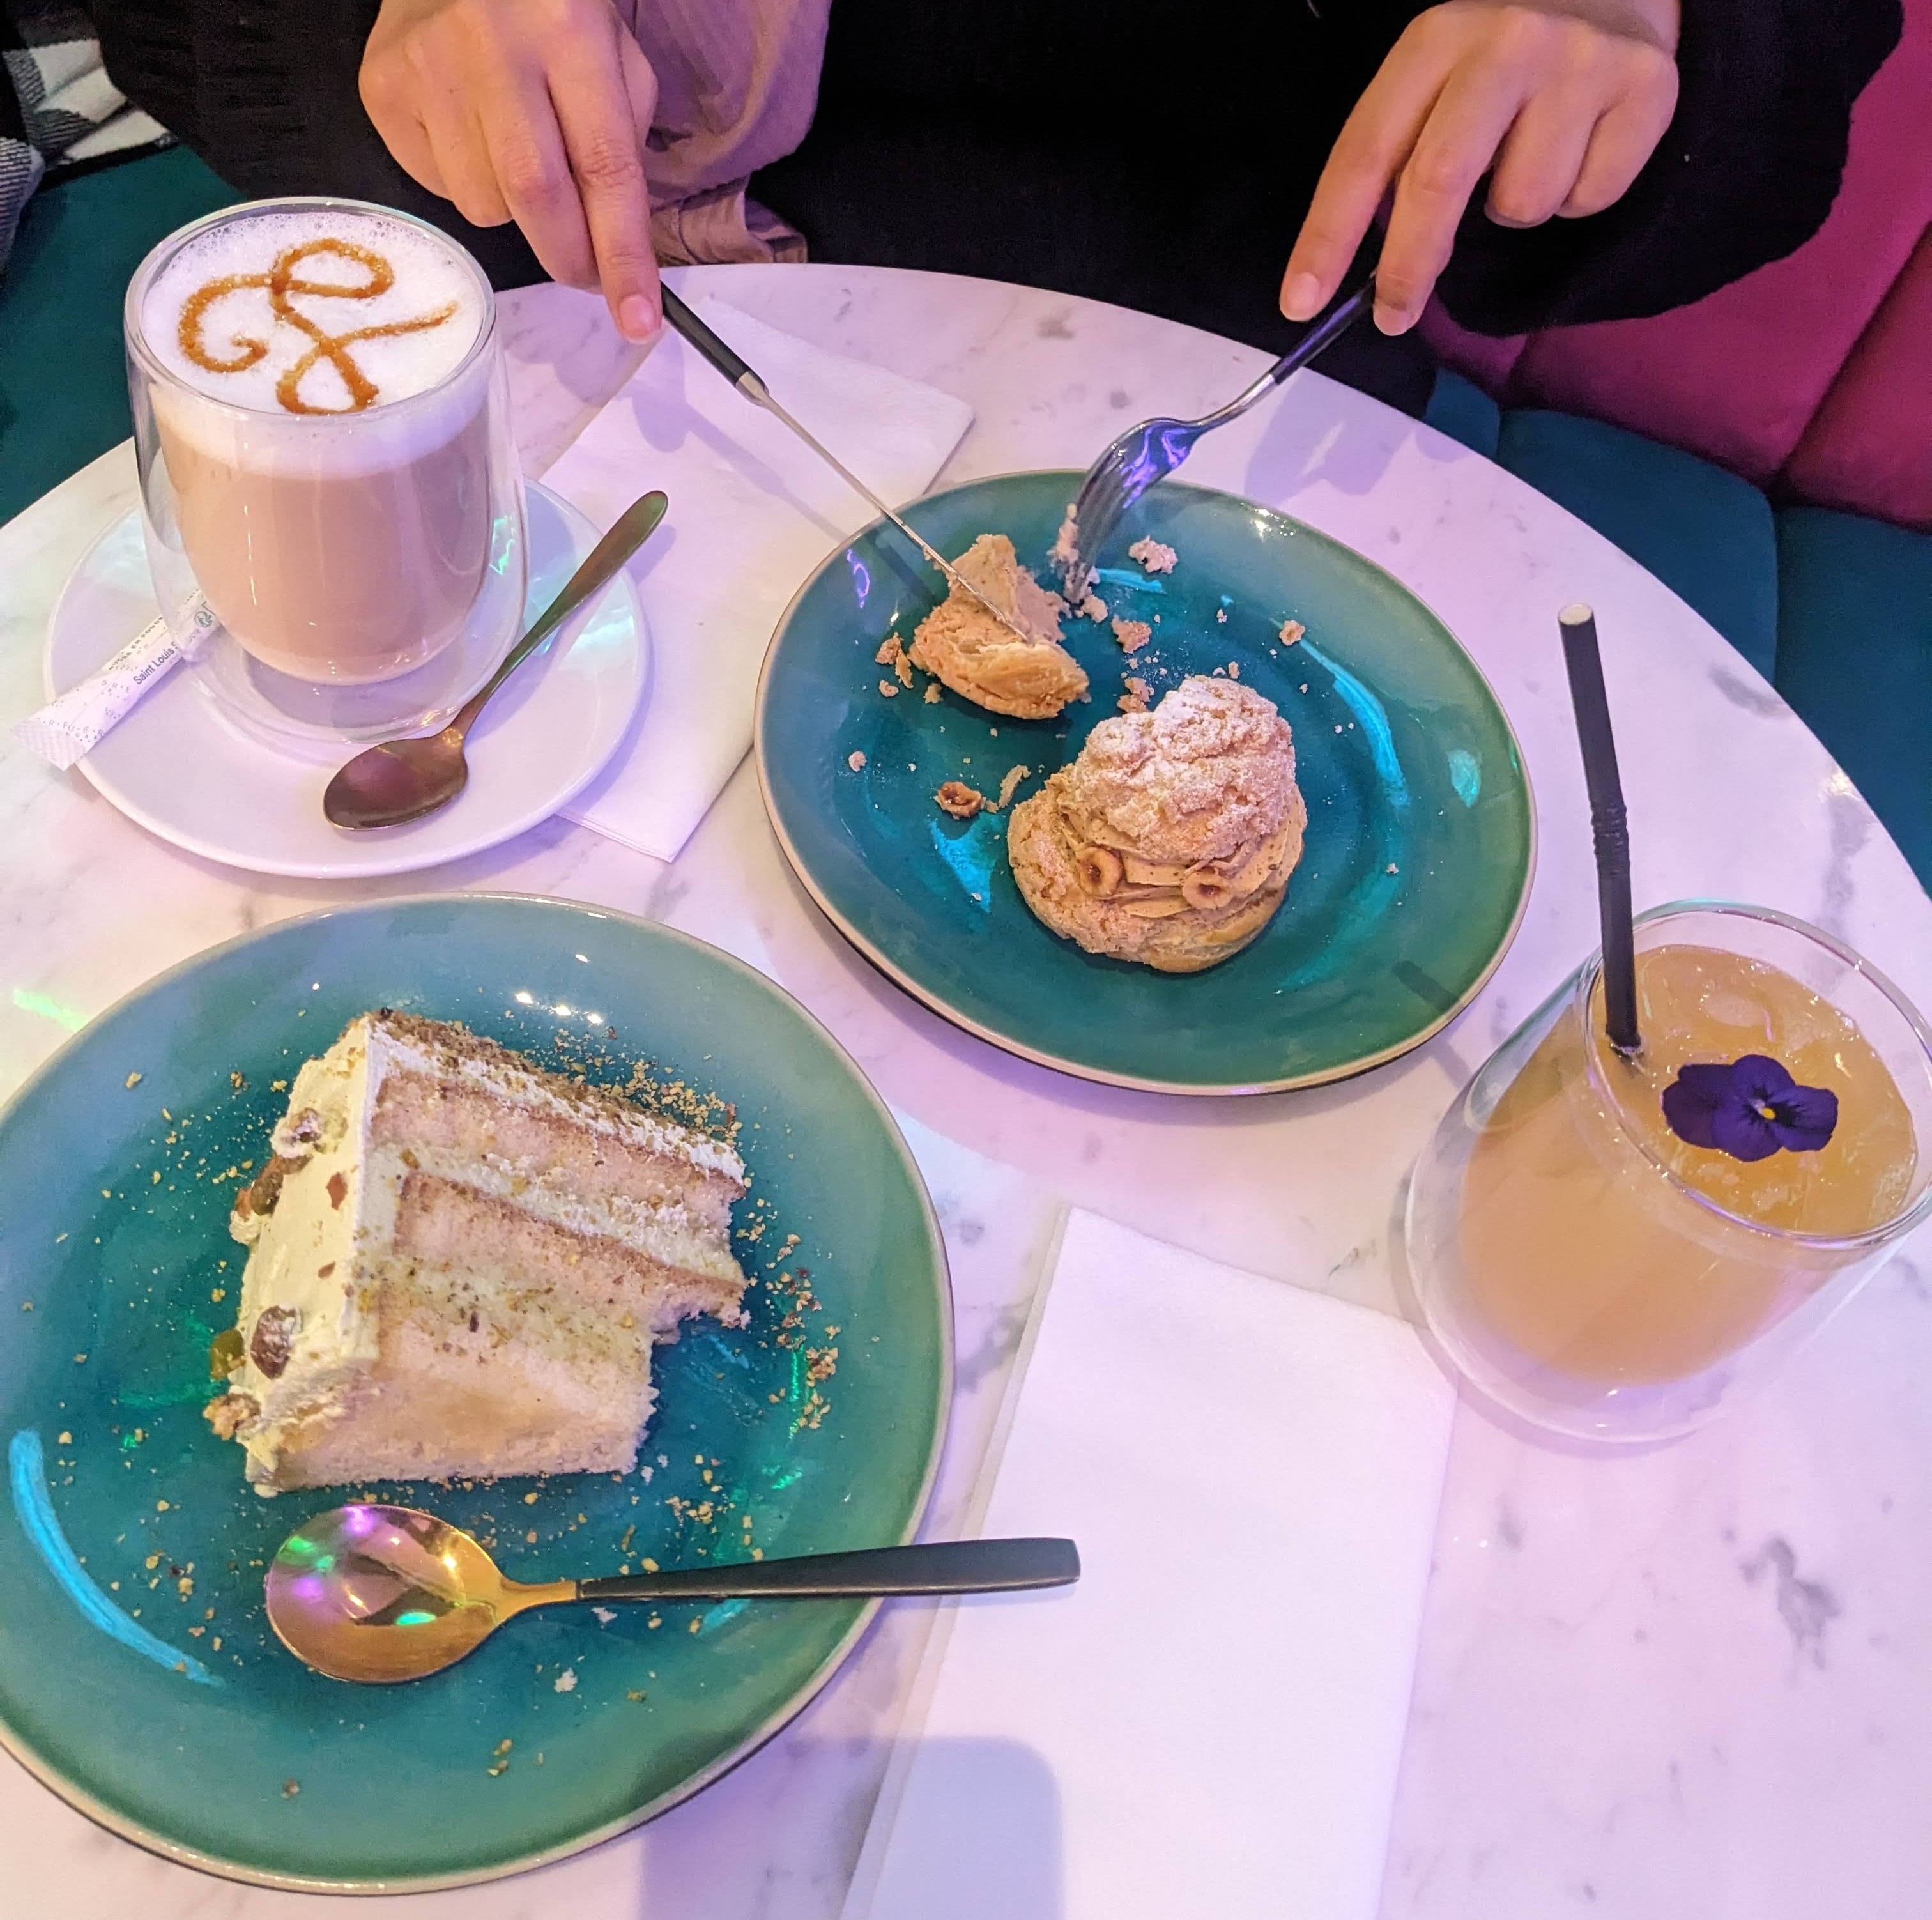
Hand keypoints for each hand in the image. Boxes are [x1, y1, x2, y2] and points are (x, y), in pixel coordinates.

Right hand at [361, 0, 662, 339]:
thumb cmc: (548, 11)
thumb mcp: (611, 54)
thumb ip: (621, 145)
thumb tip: (617, 247)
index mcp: (567, 30)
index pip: (604, 166)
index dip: (623, 255)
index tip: (638, 322)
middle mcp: (491, 47)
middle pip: (536, 198)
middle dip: (570, 257)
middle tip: (587, 272)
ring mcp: (426, 68)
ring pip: (484, 206)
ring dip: (516, 212)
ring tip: (518, 154)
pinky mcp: (382, 89)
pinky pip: (440, 189)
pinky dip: (469, 185)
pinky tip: (472, 135)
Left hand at [1280, 0, 1678, 334]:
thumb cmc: (1502, 66)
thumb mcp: (1437, 87)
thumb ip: (1399, 161)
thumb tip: (1361, 273)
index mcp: (1434, 41)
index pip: (1365, 152)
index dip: (1328, 236)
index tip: (1300, 303)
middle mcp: (1506, 41)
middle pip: (1438, 181)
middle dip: (1408, 266)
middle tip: (1395, 314)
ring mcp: (1579, 61)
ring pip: (1522, 201)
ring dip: (1512, 211)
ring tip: (1527, 161)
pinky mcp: (1645, 88)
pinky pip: (1586, 199)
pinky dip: (1576, 198)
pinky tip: (1578, 149)